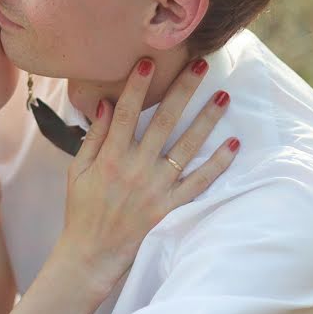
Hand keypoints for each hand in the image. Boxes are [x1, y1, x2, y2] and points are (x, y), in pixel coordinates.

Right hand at [54, 57, 237, 303]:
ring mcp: (156, 187)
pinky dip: (218, 165)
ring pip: (187, 147)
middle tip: (200, 65)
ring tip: (223, 95)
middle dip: (182, 90)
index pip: (126, 113)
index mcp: (110, 156)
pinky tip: (233, 144)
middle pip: (164, 122)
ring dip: (207, 120)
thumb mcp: (78, 169)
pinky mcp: (169, 206)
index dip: (137, 85)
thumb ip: (94, 136)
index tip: (148, 61)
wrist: (92, 252)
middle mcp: (135, 168)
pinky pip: (198, 183)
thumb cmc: (82, 207)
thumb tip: (106, 104)